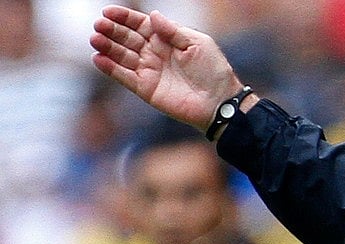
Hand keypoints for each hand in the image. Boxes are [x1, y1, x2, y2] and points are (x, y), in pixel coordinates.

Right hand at [90, 5, 243, 131]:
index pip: (139, 24)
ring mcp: (149, 71)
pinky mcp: (146, 89)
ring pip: (122, 56)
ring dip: (107, 47)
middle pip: (127, 38)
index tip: (108, 11)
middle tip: (99, 25)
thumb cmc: (214, 71)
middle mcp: (154, 53)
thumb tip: (153, 15)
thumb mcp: (197, 43)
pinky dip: (111, 68)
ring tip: (95, 39)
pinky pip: (124, 77)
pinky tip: (98, 58)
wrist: (220, 102)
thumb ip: (173, 31)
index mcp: (166, 39)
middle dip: (112, 31)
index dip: (124, 18)